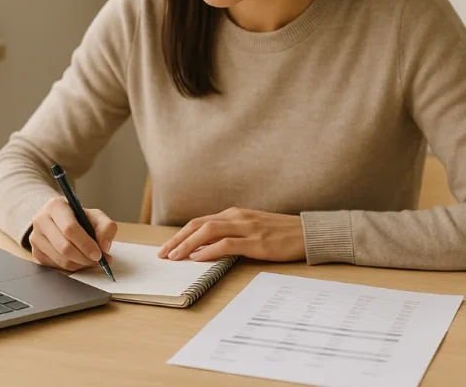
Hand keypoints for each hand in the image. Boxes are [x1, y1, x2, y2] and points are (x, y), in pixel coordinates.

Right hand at [29, 196, 117, 271]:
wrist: (60, 220)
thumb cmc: (79, 218)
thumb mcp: (96, 216)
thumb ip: (107, 227)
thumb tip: (104, 247)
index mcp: (56, 206)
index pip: (70, 228)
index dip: (86, 244)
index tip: (99, 254)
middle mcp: (41, 220)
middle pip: (64, 247)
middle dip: (84, 257)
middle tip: (98, 261)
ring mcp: (35, 237)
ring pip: (60, 259)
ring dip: (80, 264)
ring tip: (91, 261)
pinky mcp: (35, 252)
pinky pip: (55, 266)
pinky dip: (71, 267)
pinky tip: (80, 261)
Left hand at [157, 207, 305, 262]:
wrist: (308, 233)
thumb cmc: (280, 233)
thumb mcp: (252, 228)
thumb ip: (232, 233)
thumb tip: (207, 248)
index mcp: (235, 213)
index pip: (200, 222)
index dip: (180, 234)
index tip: (167, 247)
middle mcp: (237, 216)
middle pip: (198, 224)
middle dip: (177, 239)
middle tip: (163, 254)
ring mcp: (247, 227)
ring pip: (208, 231)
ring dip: (188, 244)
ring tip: (175, 256)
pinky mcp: (257, 241)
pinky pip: (227, 244)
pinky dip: (209, 250)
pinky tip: (198, 258)